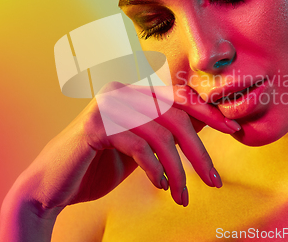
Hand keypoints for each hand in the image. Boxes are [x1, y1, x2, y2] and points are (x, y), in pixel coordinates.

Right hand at [3, 83, 240, 219]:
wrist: (53, 186)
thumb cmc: (101, 166)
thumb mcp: (143, 146)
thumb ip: (168, 130)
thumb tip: (210, 122)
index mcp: (134, 92)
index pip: (180, 96)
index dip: (208, 112)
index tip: (234, 130)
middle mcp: (122, 90)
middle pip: (175, 116)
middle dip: (198, 151)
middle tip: (214, 181)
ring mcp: (107, 105)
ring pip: (160, 133)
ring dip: (178, 170)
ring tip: (183, 197)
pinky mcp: (96, 125)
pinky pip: (138, 146)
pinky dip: (154, 169)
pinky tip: (159, 186)